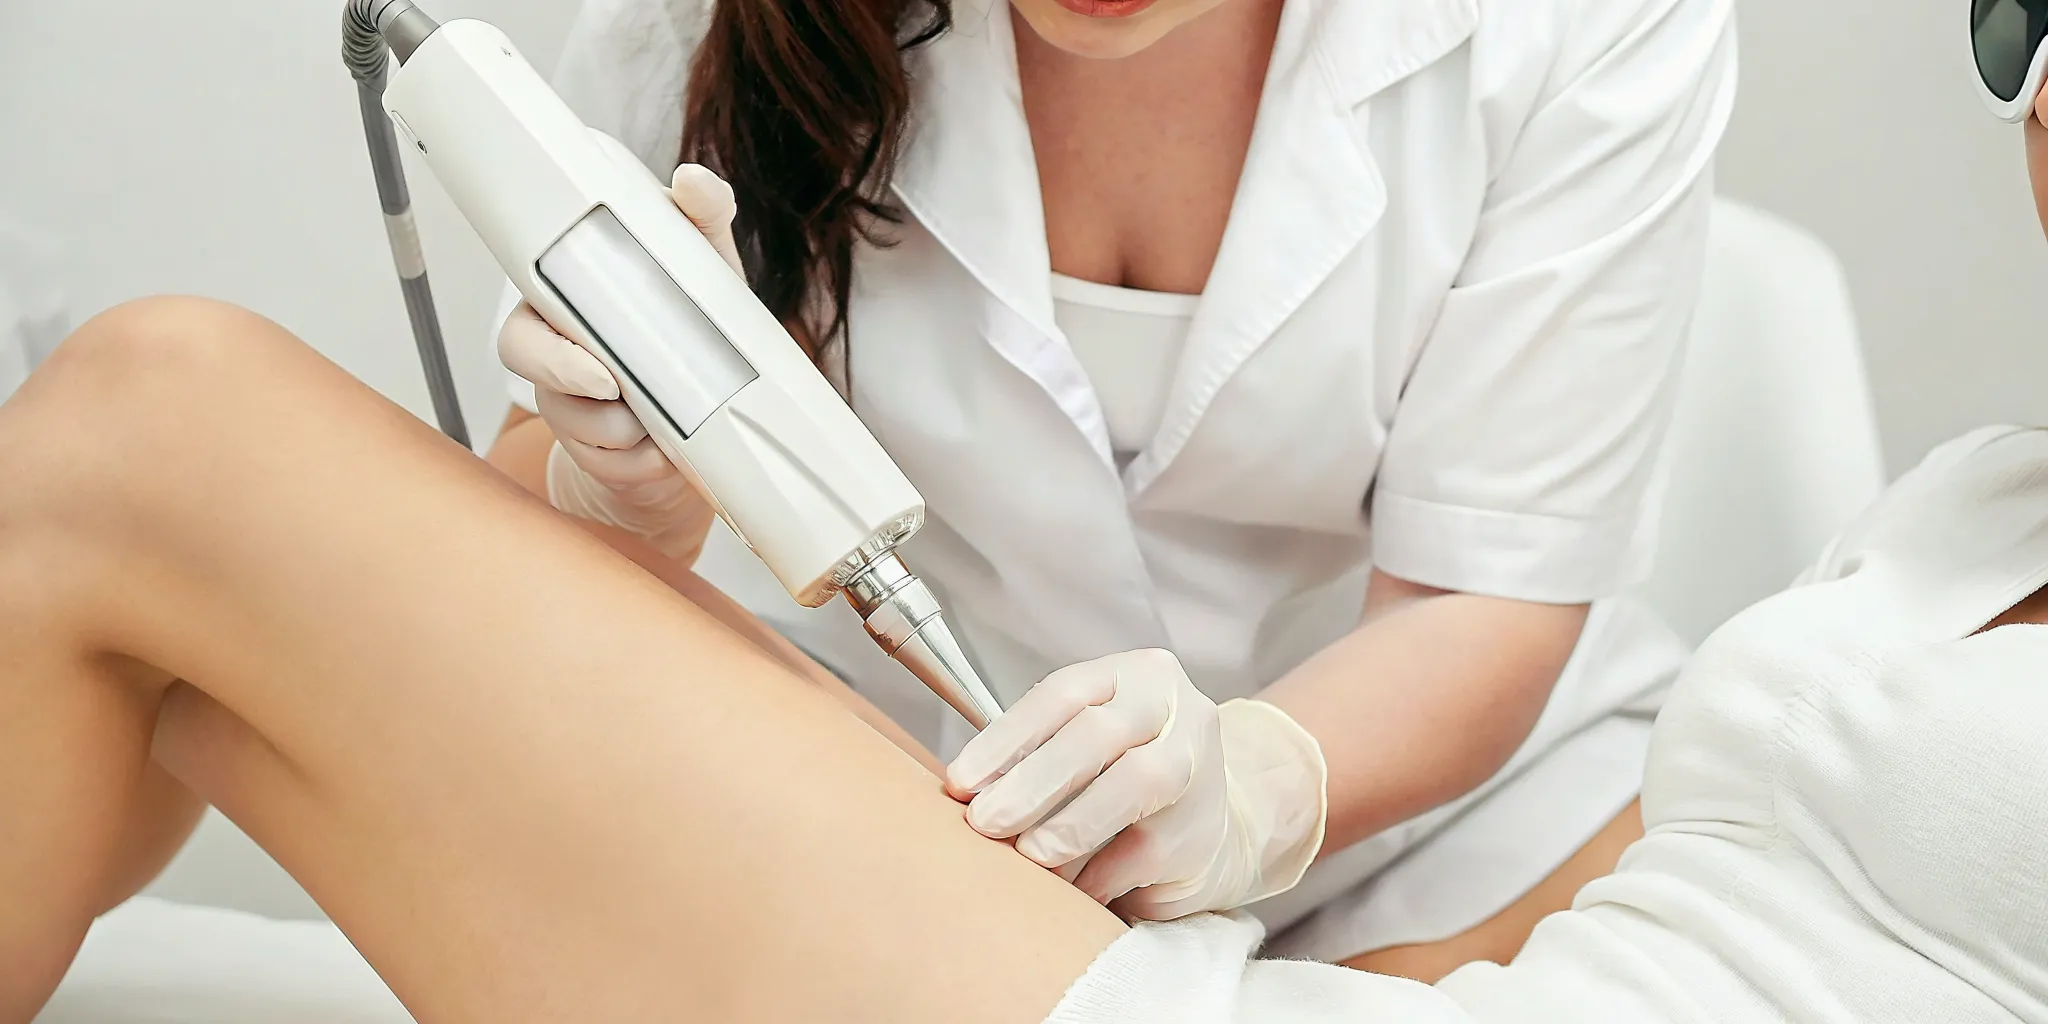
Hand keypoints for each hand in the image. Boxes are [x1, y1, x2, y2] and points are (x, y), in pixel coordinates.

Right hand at [497, 164, 744, 557]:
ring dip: (623, 433)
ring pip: (575, 428)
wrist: (710, 405)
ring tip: (663, 425)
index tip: (595, 365)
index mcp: (567, 309)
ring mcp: (573, 409)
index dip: (546, 350)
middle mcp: (557, 357)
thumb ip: (702, 216)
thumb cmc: (692, 322)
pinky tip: (668, 455)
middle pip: (528, 374)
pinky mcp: (598, 455)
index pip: (522, 328)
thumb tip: (692, 180)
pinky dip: (644, 465)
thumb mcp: (705, 267)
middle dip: (574, 391)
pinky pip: (608, 468)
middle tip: (620, 393)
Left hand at [945, 649, 1327, 920]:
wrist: (1217, 823)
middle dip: (1032, 783)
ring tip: (1027, 854)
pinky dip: (1097, 873)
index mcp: (1136, 675)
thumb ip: (1035, 755)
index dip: (1006, 739)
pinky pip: (1143, 851)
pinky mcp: (1205, 831)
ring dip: (1068, 826)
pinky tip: (1070, 886)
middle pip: (1097, 736)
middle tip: (984, 822)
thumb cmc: (1125, 778)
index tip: (960, 781)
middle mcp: (1177, 708)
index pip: (1063, 694)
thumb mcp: (1085, 745)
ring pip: (1133, 785)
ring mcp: (1201, 766)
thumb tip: (965, 794)